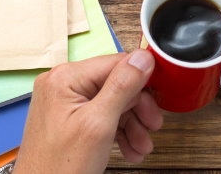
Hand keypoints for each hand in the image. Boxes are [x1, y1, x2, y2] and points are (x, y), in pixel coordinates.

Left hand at [13, 50, 163, 173]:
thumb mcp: (99, 125)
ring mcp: (65, 102)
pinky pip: (101, 116)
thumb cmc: (59, 167)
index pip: (116, 63)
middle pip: (116, 84)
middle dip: (138, 108)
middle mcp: (63, 84)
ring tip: (142, 146)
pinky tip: (130, 148)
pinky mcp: (69, 118)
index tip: (161, 92)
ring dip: (132, 124)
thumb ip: (122, 87)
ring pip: (112, 103)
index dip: (142, 78)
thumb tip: (142, 58)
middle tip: (153, 125)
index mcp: (66, 78)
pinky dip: (118, 131)